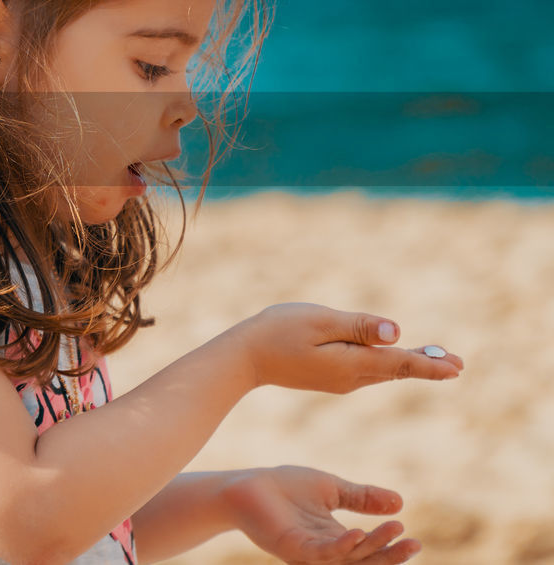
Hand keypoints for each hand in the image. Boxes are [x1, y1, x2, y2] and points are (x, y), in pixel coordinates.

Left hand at [223, 465, 421, 563]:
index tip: (414, 538)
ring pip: (349, 558)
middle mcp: (326, 551)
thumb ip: (362, 497)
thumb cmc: (285, 486)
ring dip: (373, 547)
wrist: (247, 485)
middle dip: (390, 556)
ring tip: (393, 529)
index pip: (370, 551)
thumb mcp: (331, 489)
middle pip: (365, 561)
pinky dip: (342, 546)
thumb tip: (400, 502)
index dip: (391, 548)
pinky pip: (322, 553)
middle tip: (414, 544)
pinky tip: (358, 534)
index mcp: (336, 539)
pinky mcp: (293, 549)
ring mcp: (309, 553)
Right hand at [231, 303, 464, 392]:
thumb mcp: (319, 321)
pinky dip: (386, 364)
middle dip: (426, 364)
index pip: (399, 362)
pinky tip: (392, 359)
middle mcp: (350, 378)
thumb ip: (358, 326)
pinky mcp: (329, 377)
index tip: (457, 367)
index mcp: (351, 364)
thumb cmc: (277, 331)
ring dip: (408, 364)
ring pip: (382, 371)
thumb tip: (396, 332)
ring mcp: (339, 381)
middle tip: (458, 365)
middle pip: (395, 369)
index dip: (429, 363)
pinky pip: (367, 371)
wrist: (243, 358)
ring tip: (435, 361)